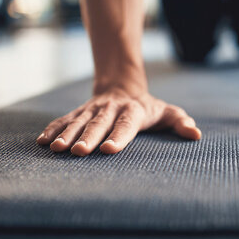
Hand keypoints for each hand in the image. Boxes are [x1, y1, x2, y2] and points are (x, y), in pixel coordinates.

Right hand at [36, 88, 200, 155]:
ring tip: (55, 149)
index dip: (118, 137)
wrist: (122, 86)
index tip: (109, 150)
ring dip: (66, 135)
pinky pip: (64, 120)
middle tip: (79, 152)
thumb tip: (196, 134)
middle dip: (88, 137)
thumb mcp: (168, 112)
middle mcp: (111, 109)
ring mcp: (93, 110)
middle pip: (99, 124)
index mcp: (133, 111)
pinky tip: (42, 141)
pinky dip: (53, 129)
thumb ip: (180, 122)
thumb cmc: (149, 108)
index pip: (126, 125)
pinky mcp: (79, 112)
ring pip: (78, 122)